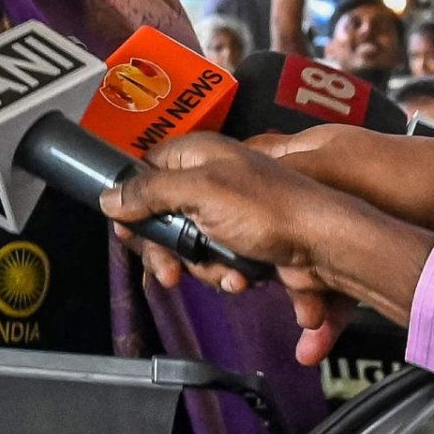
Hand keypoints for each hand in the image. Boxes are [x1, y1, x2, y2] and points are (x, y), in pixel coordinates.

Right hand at [99, 134, 433, 366]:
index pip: (143, 172)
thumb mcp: (201, 192)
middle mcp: (208, 177)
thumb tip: (110, 197)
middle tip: (170, 271)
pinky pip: (212, 260)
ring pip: (186, 244)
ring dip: (200, 267)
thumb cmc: (271, 208)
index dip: (131, 203)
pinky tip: (239, 279)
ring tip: (225, 273)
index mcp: (197, 154)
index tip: (129, 232)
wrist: (323, 244)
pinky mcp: (241, 239)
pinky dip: (222, 274)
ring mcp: (225, 210)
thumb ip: (150, 193)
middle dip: (167, 249)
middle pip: (160, 215)